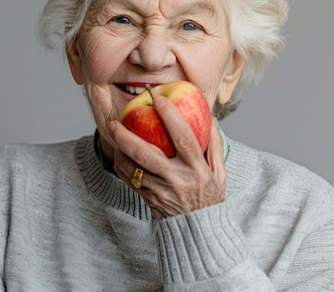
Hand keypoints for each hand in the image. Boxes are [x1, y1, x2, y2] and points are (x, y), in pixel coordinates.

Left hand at [106, 95, 226, 218]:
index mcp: (197, 169)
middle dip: (128, 136)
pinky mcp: (149, 199)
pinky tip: (120, 154)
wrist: (198, 233)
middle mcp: (177, 179)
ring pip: (133, 168)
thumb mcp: (219, 173)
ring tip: (113, 134)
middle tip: (115, 122)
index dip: (171, 117)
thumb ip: (215, 145)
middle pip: (147, 154)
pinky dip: (121, 166)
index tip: (158, 100)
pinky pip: (130, 180)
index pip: (183, 138)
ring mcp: (161, 190)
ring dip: (120, 150)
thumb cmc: (210, 199)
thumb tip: (212, 119)